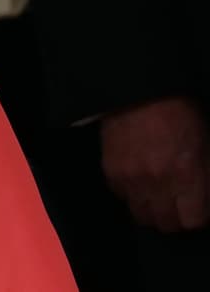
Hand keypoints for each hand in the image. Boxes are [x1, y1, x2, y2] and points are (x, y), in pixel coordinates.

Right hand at [100, 96, 209, 231]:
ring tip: (154, 194)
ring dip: (150, 208)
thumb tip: (205, 195)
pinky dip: (129, 191)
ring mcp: (132, 177)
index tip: (196, 205)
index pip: (193, 220)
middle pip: (166, 224)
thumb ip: (206, 175)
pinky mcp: (111, 169)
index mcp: (188, 175)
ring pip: (141, 215)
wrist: (138, 86)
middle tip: (175, 202)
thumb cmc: (179, 110)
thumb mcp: (205, 142)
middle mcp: (159, 182)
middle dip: (174, 216)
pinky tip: (135, 177)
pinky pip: (120, 195)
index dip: (197, 215)